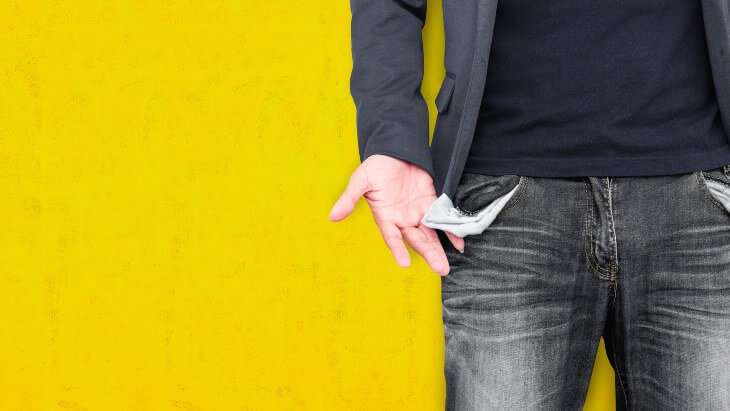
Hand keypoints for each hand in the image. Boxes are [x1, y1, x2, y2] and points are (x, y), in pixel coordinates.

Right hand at [329, 154, 463, 274]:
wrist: (394, 149)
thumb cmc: (375, 166)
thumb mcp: (360, 180)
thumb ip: (349, 199)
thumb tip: (332, 216)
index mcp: (385, 217)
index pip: (392, 237)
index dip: (398, 249)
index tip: (405, 263)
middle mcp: (402, 219)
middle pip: (417, 240)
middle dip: (428, 254)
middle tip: (440, 269)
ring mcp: (417, 213)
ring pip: (430, 235)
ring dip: (439, 250)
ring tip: (445, 266)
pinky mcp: (430, 203)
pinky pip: (441, 220)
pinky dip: (450, 231)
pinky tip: (458, 243)